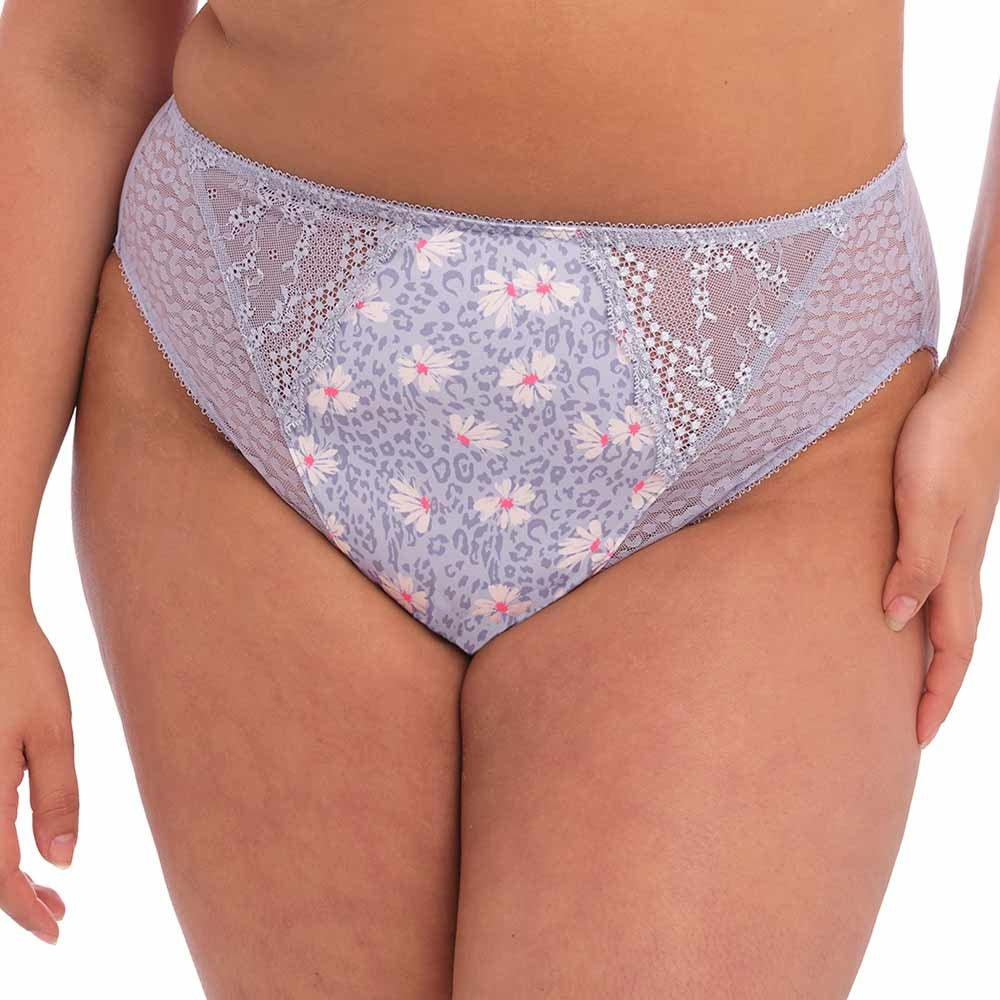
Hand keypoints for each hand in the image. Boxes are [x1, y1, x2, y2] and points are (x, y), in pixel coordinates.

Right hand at [0, 608, 77, 943]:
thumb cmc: (20, 670)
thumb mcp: (53, 731)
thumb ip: (57, 798)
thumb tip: (62, 863)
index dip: (25, 912)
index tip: (57, 930)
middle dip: (15, 899)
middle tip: (57, 912)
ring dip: (1, 874)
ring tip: (42, 885)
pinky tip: (16, 844)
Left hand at [882, 352, 999, 746]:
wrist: (972, 390)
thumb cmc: (943, 441)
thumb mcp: (922, 504)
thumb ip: (914, 563)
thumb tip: (896, 625)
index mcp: (957, 566)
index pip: (951, 650)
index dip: (935, 695)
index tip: (914, 738)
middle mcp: (959, 562)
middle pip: (951, 640)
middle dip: (934, 686)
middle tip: (910, 726)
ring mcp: (954, 541)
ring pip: (945, 613)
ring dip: (929, 653)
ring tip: (906, 680)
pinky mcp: (943, 518)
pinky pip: (934, 581)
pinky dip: (921, 609)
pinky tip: (902, 605)